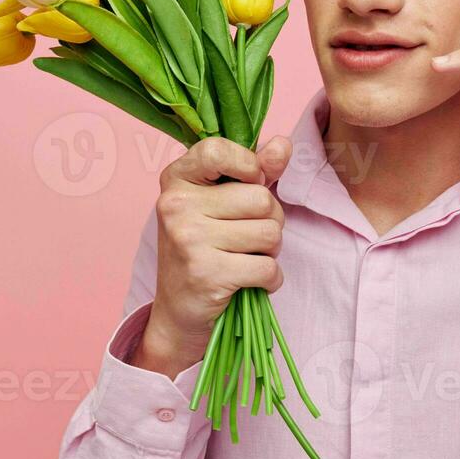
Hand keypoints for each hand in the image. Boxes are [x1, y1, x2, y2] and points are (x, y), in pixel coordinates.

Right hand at [130, 135, 291, 378]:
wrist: (179, 313)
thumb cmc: (205, 250)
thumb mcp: (221, 204)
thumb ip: (254, 171)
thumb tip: (283, 145)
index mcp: (176, 180)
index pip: (217, 149)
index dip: (249, 165)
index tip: (251, 182)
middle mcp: (176, 206)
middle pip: (261, 198)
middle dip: (270, 220)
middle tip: (248, 238)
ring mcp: (188, 239)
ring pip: (270, 232)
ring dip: (270, 252)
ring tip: (246, 259)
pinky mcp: (206, 273)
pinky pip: (268, 268)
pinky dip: (270, 279)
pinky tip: (250, 282)